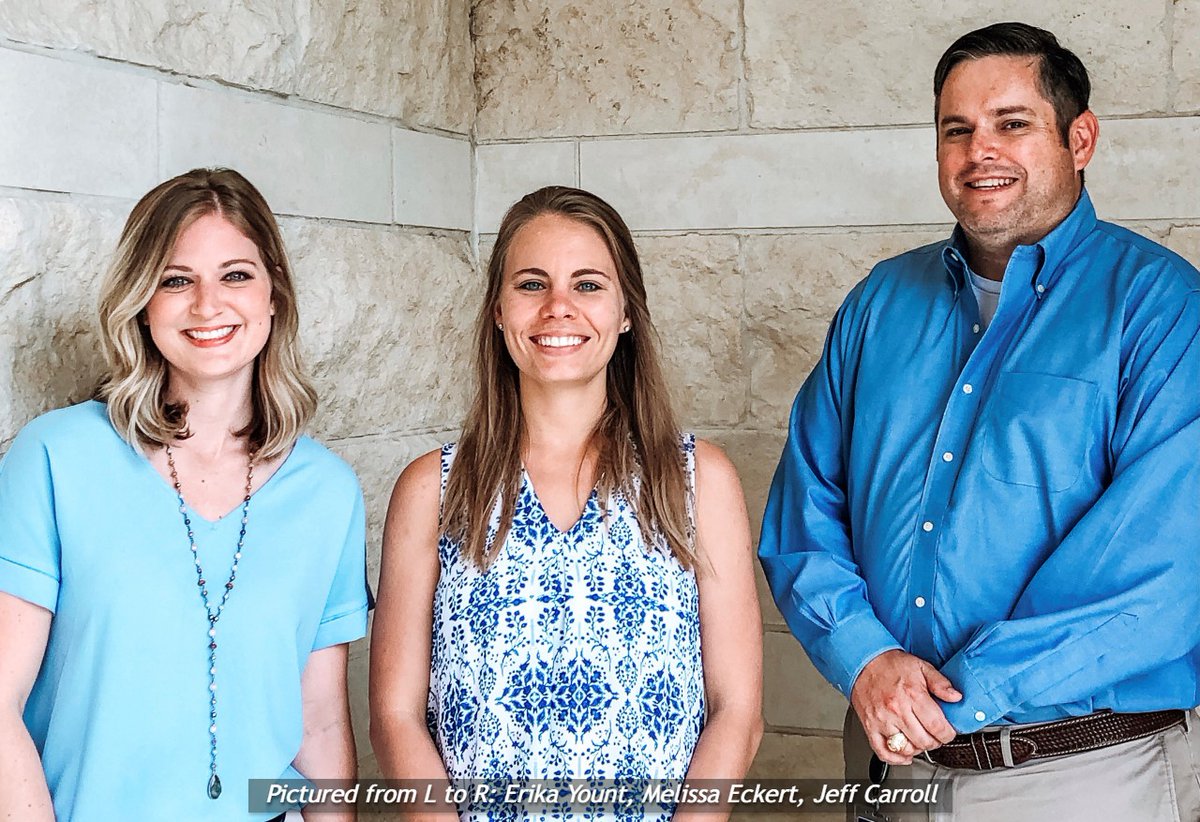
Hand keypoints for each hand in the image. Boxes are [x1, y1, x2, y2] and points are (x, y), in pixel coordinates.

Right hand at [850, 649, 961, 764]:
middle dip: (935, 742)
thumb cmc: (891, 665)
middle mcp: (896, 710)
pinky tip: (904, 755)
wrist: (863, 661)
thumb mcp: (921, 666)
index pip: (937, 727)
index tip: (948, 732)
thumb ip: (941, 683)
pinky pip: (883, 752)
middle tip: (935, 735)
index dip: (948, 734)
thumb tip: (956, 697)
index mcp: (912, 695)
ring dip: (917, 749)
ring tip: (920, 739)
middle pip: (924, 741)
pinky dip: (896, 759)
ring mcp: (882, 720)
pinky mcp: (870, 726)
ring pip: (906, 749)